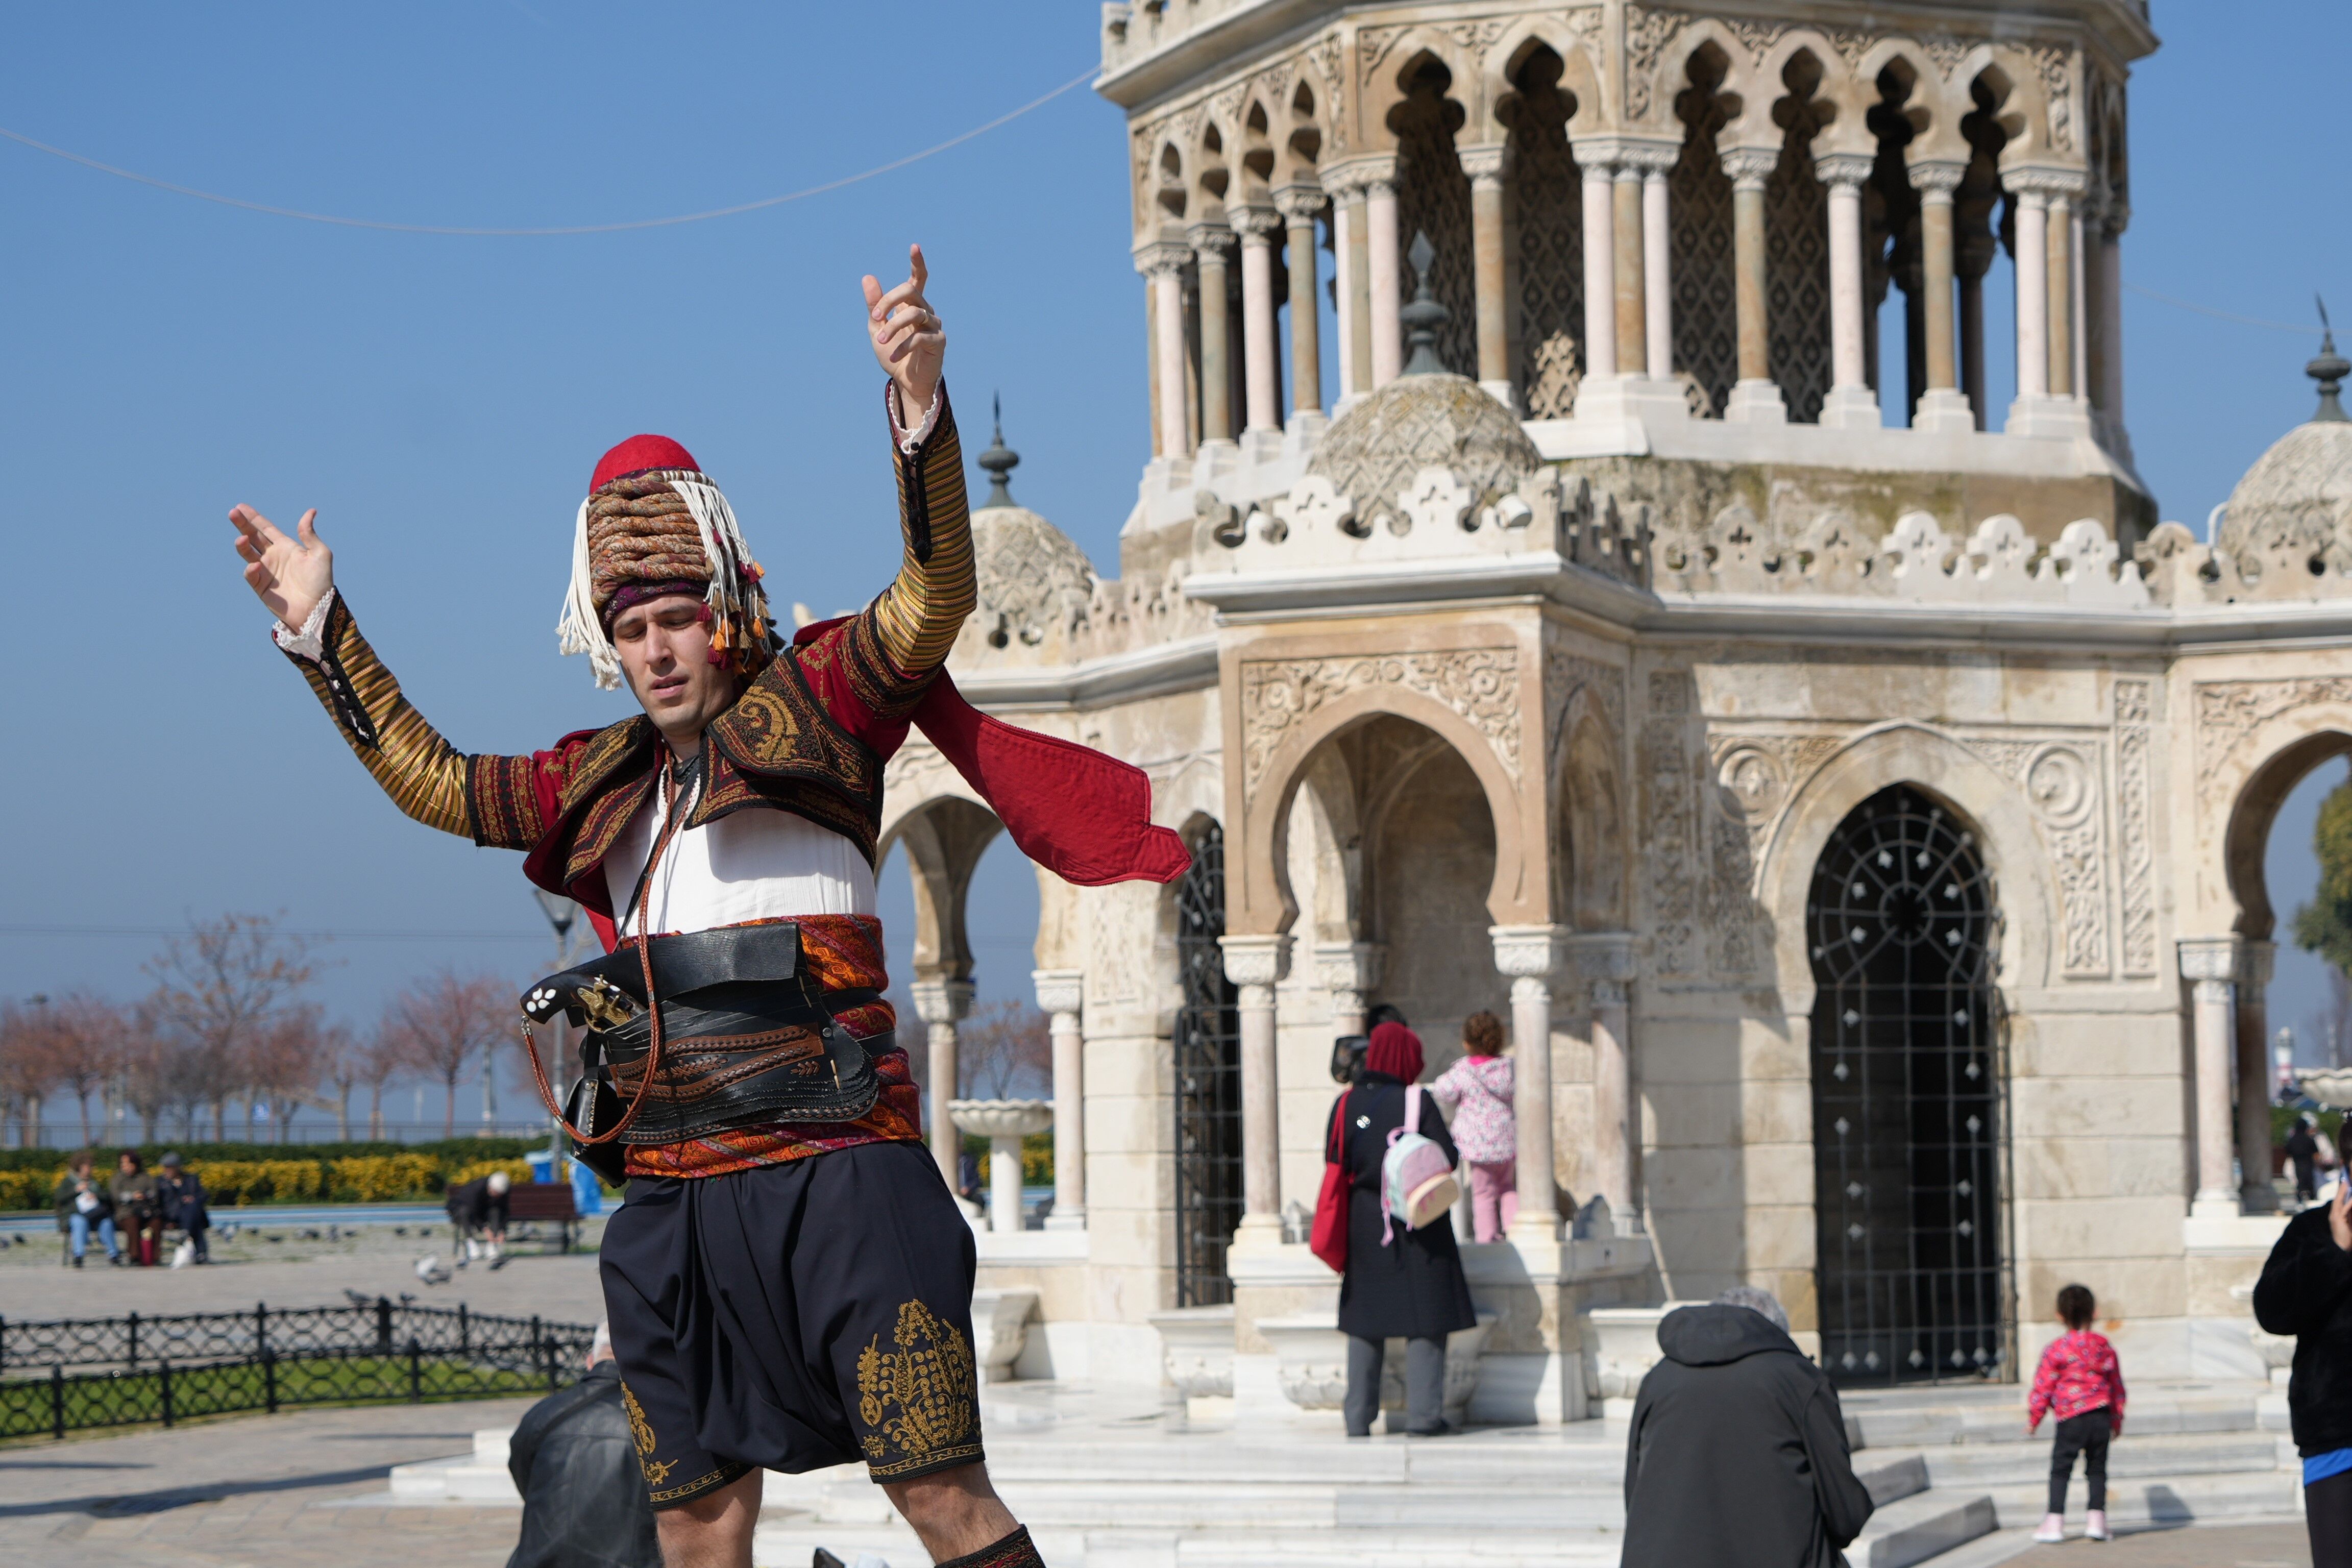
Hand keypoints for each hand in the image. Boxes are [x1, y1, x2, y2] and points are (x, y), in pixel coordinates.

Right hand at [230, 504, 332, 630]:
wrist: (316, 608)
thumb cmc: (321, 581)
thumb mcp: (320, 554)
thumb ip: (309, 534)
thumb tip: (310, 511)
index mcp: (286, 547)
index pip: (266, 528)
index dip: (254, 518)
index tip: (240, 506)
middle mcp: (273, 556)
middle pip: (253, 536)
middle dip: (242, 525)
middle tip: (233, 513)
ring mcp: (265, 571)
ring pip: (247, 553)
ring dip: (242, 545)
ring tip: (242, 539)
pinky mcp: (260, 586)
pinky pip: (251, 574)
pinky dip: (251, 569)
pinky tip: (256, 565)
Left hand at [862, 243, 943, 423]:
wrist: (905, 382)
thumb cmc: (893, 353)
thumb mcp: (877, 328)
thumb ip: (875, 305)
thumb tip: (868, 277)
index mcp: (912, 305)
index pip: (918, 279)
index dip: (917, 263)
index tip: (914, 246)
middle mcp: (926, 311)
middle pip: (910, 291)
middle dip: (889, 300)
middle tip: (875, 316)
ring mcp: (934, 325)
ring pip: (914, 313)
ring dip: (893, 326)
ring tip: (881, 341)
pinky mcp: (938, 342)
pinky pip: (920, 337)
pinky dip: (903, 346)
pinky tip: (892, 356)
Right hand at [2331, 1180, 2350, 1252]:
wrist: (2341, 1249)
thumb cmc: (2347, 1238)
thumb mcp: (2350, 1223)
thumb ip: (2350, 1215)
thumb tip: (2351, 1204)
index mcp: (2337, 1215)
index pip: (2339, 1201)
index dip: (2341, 1192)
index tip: (2345, 1183)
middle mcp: (2334, 1214)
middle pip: (2338, 1199)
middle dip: (2341, 1189)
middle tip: (2345, 1179)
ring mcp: (2334, 1217)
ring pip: (2339, 1201)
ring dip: (2343, 1192)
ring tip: (2347, 1183)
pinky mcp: (2337, 1220)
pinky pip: (2344, 1209)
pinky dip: (2348, 1203)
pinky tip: (2351, 1199)